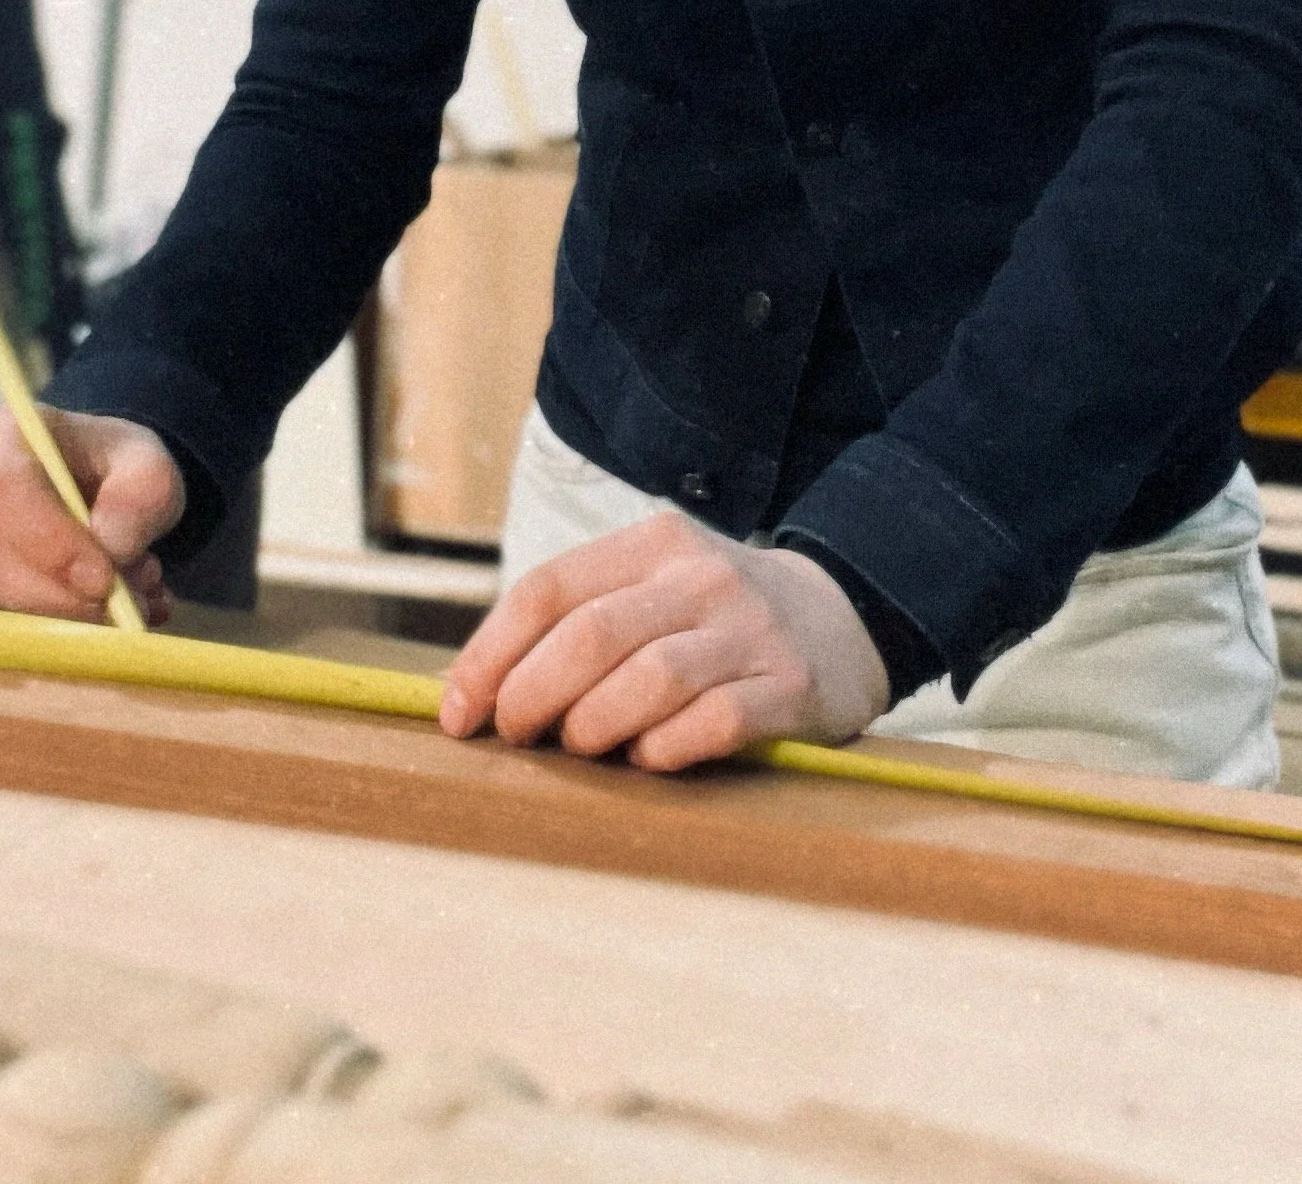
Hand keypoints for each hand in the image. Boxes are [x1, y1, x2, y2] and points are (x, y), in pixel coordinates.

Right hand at [0, 405, 183, 624]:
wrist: (94, 487)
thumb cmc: (115, 470)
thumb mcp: (150, 470)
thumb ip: (140, 502)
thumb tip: (111, 549)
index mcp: (5, 432)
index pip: (3, 486)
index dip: (49, 541)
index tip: (103, 580)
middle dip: (58, 597)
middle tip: (127, 605)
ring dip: (62, 615)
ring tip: (127, 598)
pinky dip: (52, 630)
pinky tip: (101, 613)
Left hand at [439, 511, 888, 771]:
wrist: (842, 619)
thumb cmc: (712, 619)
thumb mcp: (650, 588)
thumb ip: (576, 622)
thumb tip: (470, 692)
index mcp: (651, 543)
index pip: (547, 589)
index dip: (490, 655)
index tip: (459, 713)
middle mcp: (699, 577)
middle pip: (591, 634)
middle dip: (533, 696)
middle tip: (517, 737)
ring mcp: (750, 630)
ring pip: (650, 678)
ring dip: (595, 726)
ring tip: (583, 748)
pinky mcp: (791, 686)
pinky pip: (715, 721)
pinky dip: (666, 748)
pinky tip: (648, 759)